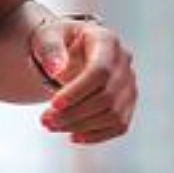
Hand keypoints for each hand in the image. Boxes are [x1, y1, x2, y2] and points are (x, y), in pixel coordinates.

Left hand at [30, 17, 136, 144]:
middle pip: (107, 96)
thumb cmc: (57, 40)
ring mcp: (129, 83)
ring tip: (52, 126)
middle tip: (45, 120)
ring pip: (113, 114)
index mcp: (106, 40)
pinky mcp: (127, 102)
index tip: (54, 104)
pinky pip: (119, 125)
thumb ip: (50, 49)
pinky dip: (97, 135)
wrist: (68, 48)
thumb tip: (57, 69)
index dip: (78, 91)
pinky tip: (73, 136)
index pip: (100, 71)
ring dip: (81, 126)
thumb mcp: (47, 36)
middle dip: (74, 113)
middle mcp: (123, 61)